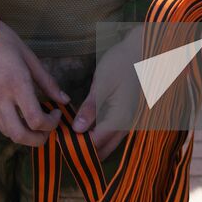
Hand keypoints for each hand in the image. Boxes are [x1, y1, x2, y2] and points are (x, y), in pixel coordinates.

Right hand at [0, 10, 69, 145]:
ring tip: (33, 123)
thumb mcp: (28, 55)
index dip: (51, 124)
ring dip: (23, 134)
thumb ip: (47, 81)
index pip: (36, 120)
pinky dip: (10, 122)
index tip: (56, 113)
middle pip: (19, 135)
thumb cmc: (1, 37)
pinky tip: (17, 110)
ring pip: (6, 132)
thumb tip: (64, 100)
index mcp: (16, 83)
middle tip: (47, 131)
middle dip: (37, 140)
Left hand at [72, 27, 143, 158]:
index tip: (60, 145)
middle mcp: (126, 125)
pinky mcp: (126, 115)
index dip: (78, 146)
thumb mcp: (102, 85)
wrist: (141, 51)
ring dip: (92, 144)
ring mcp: (128, 121)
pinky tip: (86, 128)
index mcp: (119, 119)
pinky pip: (112, 133)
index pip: (96, 143)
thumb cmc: (120, 65)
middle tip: (64, 143)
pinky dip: (98, 135)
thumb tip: (77, 130)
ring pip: (109, 143)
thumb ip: (90, 109)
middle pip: (104, 149)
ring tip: (71, 137)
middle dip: (84, 150)